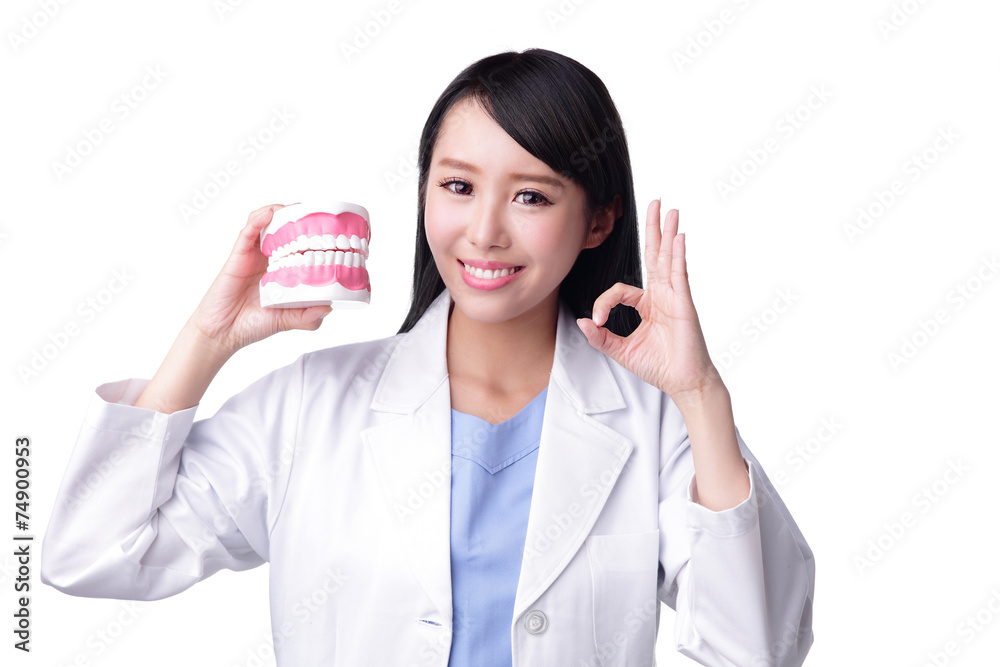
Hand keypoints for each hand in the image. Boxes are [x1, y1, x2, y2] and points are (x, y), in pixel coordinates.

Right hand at [189, 204, 332, 353]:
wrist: (223, 333)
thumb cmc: (253, 324)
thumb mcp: (287, 320)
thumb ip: (308, 317)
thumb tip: (329, 307)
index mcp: (282, 270)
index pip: (299, 245)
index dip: (312, 234)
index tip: (329, 227)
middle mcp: (268, 259)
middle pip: (284, 229)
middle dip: (299, 217)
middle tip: (316, 212)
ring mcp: (253, 256)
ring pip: (266, 224)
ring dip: (279, 212)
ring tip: (295, 208)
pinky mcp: (238, 256)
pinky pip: (247, 233)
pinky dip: (258, 220)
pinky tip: (268, 215)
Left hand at [575, 201, 721, 403]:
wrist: (682, 382)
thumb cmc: (659, 366)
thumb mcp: (621, 350)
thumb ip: (600, 337)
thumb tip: (582, 321)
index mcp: (647, 305)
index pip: (620, 289)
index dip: (603, 302)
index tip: (596, 321)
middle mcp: (662, 296)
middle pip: (654, 255)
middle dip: (653, 229)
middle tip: (655, 203)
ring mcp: (674, 297)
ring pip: (668, 259)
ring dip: (668, 233)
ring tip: (670, 210)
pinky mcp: (684, 303)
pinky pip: (679, 274)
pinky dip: (677, 255)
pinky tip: (677, 237)